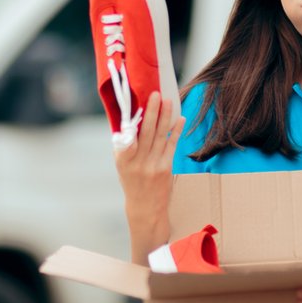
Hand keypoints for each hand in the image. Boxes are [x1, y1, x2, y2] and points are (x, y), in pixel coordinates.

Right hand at [114, 91, 184, 262]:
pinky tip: (180, 119)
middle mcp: (137, 162)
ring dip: (165, 117)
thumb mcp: (121, 165)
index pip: (127, 136)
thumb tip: (128, 120)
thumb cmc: (131, 181)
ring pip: (160, 136)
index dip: (131, 121)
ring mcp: (153, 165)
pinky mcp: (166, 168)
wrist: (145, 208)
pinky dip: (176, 131)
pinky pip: (171, 146)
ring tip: (168, 100)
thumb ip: (123, 145)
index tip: (136, 104)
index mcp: (123, 159)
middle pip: (145, 132)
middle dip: (151, 111)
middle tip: (156, 94)